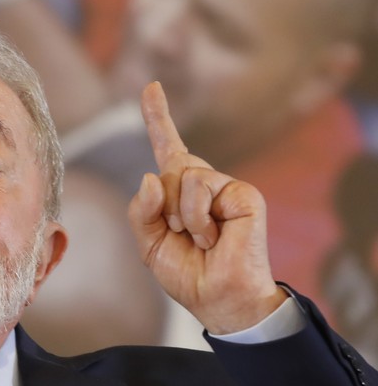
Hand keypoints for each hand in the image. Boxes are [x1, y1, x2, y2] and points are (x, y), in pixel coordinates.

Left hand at [128, 82, 286, 333]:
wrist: (217, 299)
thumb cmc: (187, 273)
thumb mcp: (150, 244)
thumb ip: (141, 210)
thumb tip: (150, 176)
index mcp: (180, 193)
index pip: (168, 147)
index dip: (158, 116)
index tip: (150, 86)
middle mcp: (204, 183)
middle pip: (168, 167)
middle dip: (163, 206)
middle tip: (181, 236)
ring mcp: (225, 186)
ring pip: (184, 174)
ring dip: (181, 214)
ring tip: (200, 238)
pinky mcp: (243, 193)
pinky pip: (201, 186)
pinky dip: (197, 217)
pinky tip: (213, 237)